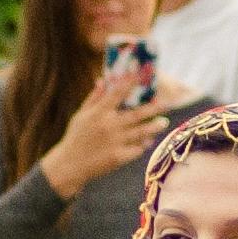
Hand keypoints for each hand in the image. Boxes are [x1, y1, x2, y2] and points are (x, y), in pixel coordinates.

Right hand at [37, 65, 169, 198]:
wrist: (70, 165)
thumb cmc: (75, 137)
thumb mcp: (81, 115)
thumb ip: (94, 98)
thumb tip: (103, 80)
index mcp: (98, 113)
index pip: (117, 93)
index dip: (130, 82)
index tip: (142, 73)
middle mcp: (108, 126)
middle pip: (136, 114)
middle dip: (153, 108)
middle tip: (167, 103)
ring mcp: (114, 142)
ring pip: (140, 133)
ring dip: (153, 127)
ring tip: (164, 122)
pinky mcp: (118, 157)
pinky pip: (136, 150)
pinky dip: (143, 145)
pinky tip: (149, 141)